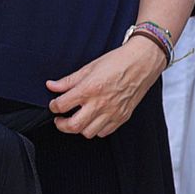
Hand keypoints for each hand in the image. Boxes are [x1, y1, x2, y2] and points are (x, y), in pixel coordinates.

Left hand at [45, 38, 165, 137]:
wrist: (143, 62)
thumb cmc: (118, 61)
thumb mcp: (90, 67)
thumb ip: (69, 80)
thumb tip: (51, 86)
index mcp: (89, 88)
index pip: (61, 105)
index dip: (53, 106)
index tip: (55, 104)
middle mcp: (100, 103)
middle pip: (73, 126)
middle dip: (61, 125)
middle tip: (60, 119)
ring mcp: (112, 112)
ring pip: (88, 132)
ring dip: (80, 127)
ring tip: (78, 119)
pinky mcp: (122, 116)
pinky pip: (104, 132)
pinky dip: (96, 128)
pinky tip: (95, 119)